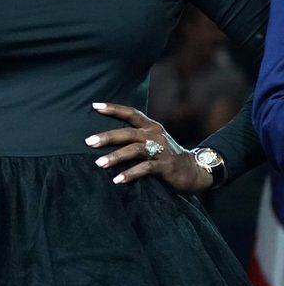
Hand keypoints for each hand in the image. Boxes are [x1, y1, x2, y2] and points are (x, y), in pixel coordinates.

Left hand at [85, 102, 212, 192]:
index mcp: (151, 127)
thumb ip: (136, 138)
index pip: (131, 113)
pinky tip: (117, 180)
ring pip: (134, 150)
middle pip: (128, 132)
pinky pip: (145, 169)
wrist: (196, 172)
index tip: (95, 106)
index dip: (114, 108)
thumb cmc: (167, 156)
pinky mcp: (166, 166)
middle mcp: (155, 135)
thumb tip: (106, 137)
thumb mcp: (153, 142)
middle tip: (89, 142)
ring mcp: (161, 150)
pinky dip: (130, 173)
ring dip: (115, 157)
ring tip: (99, 163)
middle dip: (107, 137)